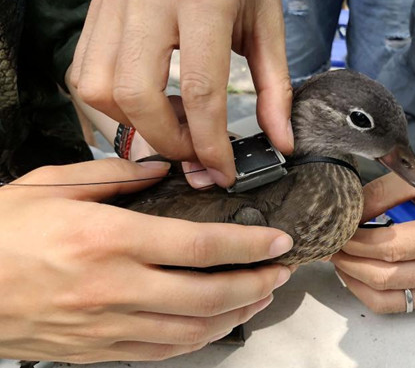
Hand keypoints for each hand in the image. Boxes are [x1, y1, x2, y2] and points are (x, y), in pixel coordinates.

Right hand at [0, 159, 291, 361]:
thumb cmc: (1, 230)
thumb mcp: (54, 186)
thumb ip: (115, 175)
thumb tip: (161, 171)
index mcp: (108, 238)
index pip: (199, 244)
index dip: (248, 245)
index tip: (277, 241)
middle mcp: (115, 287)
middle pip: (207, 294)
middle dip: (255, 283)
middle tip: (280, 272)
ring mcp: (108, 325)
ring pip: (192, 331)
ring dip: (235, 314)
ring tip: (260, 297)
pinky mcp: (97, 349)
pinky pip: (160, 352)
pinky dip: (197, 340)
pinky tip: (216, 325)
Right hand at [70, 0, 293, 187]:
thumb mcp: (266, 25)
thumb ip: (274, 87)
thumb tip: (280, 142)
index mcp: (203, 1)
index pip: (200, 91)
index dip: (210, 144)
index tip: (222, 172)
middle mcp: (149, 1)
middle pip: (137, 96)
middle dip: (166, 141)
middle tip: (193, 151)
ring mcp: (115, 3)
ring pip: (98, 87)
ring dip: (132, 124)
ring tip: (170, 123)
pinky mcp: (97, 9)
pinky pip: (84, 71)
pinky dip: (109, 104)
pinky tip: (146, 102)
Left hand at [331, 154, 414, 312]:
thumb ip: (383, 192)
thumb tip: (347, 214)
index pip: (395, 247)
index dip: (357, 242)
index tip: (336, 231)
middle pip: (389, 277)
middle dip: (350, 262)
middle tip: (329, 245)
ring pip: (391, 298)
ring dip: (356, 280)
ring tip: (338, 258)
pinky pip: (401, 303)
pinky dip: (371, 292)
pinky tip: (356, 272)